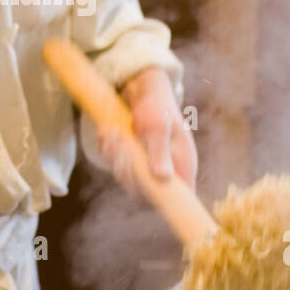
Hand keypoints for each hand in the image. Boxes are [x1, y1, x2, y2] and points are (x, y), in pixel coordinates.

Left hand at [96, 67, 197, 196]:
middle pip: (144, 190)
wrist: (143, 91)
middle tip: (121, 144)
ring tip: (113, 132)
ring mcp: (147, 167)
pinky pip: (116, 165)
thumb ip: (160, 151)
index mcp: (182, 165)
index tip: (142, 183)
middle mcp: (166, 170)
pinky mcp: (131, 161)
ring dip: (115, 157)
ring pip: (127, 178)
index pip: (179, 197)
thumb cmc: (157, 106)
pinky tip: (106, 131)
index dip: (163, 199)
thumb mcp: (159, 125)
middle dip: (128, 170)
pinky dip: (108, 150)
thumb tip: (162, 178)